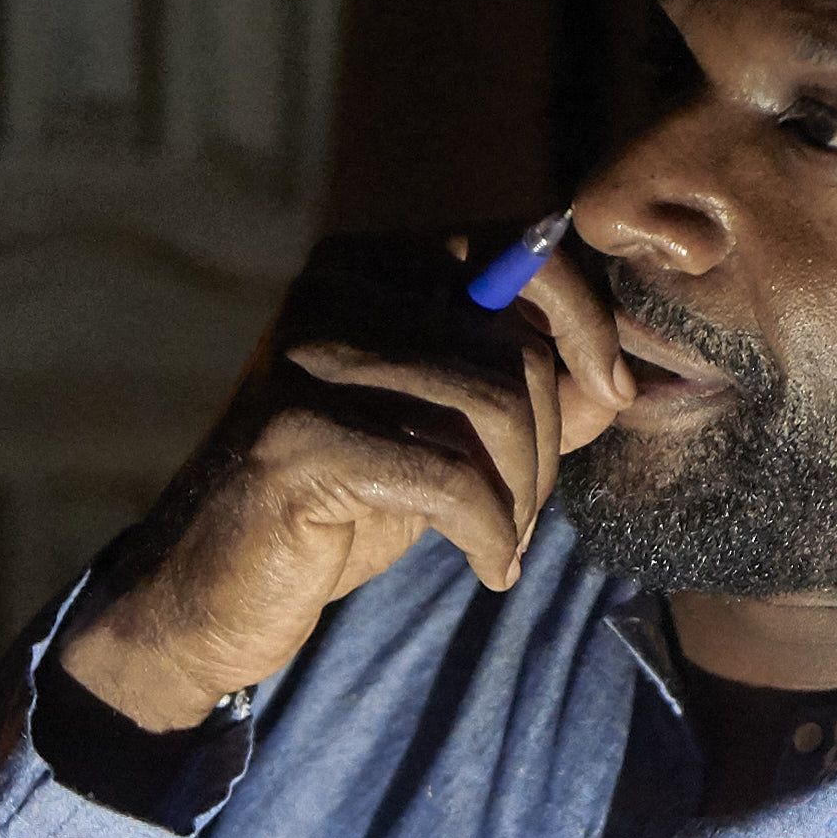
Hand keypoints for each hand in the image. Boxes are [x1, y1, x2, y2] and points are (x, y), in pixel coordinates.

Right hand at [58, 237, 638, 732]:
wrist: (213, 589)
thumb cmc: (343, 506)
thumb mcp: (448, 436)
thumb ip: (535, 393)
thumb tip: (623, 372)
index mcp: (371, 265)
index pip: (521, 248)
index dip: (588, 319)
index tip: (615, 393)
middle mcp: (334, 290)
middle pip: (514, 345)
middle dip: (548, 444)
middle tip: (525, 513)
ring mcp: (307, 358)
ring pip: (492, 408)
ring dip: (520, 497)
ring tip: (501, 543)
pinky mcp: (296, 438)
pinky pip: (448, 476)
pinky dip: (488, 532)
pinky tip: (486, 566)